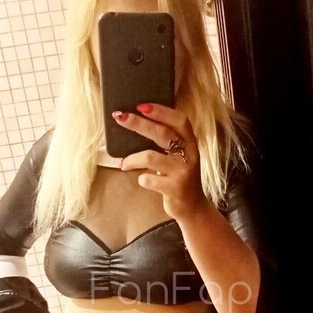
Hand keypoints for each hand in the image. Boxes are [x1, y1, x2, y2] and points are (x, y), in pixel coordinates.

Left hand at [113, 103, 207, 220]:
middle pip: (162, 134)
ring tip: (124, 163)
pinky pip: (149, 179)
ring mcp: (183, 172)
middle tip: (120, 118)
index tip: (140, 106)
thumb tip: (137, 123)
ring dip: (132, 159)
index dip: (160, 111)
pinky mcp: (175, 189)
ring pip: (151, 157)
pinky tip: (144, 180)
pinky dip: (142, 179)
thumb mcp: (178, 156)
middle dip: (138, 124)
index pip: (179, 120)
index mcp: (190, 142)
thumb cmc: (179, 176)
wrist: (192, 207)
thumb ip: (166, 142)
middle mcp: (189, 155)